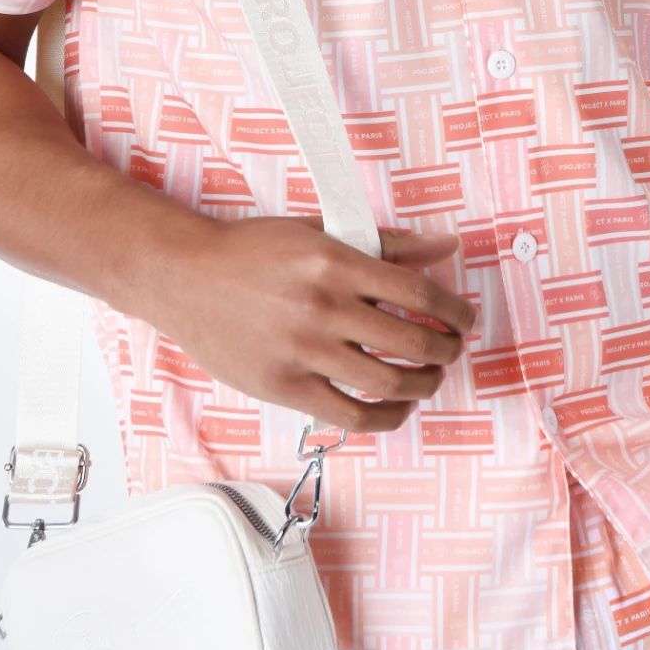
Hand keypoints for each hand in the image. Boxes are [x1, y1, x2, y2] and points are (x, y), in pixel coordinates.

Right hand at [131, 214, 475, 432]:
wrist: (185, 277)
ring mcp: (303, 352)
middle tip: (452, 348)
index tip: (464, 317)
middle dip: (447, 350)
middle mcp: (322, 308)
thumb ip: (387, 244)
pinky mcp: (284, 388)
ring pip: (388, 383)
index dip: (454, 310)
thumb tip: (446, 246)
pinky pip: (351, 415)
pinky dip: (387, 416)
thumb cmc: (252, 251)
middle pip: (413, 342)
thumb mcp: (320, 232)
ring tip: (430, 376)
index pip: (418, 294)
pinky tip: (397, 406)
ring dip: (424, 384)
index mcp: (335, 262)